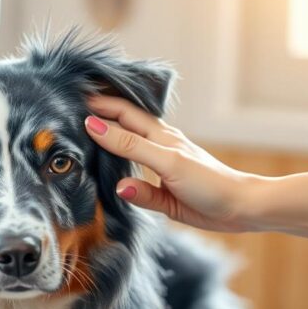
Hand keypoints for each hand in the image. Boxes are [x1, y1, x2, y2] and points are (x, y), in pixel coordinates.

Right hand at [85, 95, 257, 231]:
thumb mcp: (169, 162)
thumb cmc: (210, 182)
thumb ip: (132, 149)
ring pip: (126, 151)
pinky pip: (132, 181)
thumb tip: (95, 133)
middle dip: (98, 116)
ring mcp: (159, 169)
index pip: (122, 113)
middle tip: (67, 113)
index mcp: (159, 136)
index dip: (99, 105)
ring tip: (78, 139)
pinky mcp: (161, 192)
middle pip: (122, 126)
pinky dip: (115, 173)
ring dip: (105, 143)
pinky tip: (105, 175)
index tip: (71, 99)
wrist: (240, 209)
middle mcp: (157, 148)